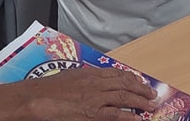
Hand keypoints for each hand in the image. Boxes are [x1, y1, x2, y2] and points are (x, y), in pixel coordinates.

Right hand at [25, 66, 156, 120]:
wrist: (38, 98)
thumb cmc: (48, 89)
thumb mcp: (69, 77)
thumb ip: (84, 79)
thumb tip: (94, 82)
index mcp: (89, 73)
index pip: (117, 73)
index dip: (131, 78)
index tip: (140, 82)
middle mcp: (95, 83)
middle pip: (124, 83)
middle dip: (140, 88)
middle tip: (151, 94)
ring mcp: (95, 98)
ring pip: (124, 96)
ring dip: (139, 100)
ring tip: (150, 105)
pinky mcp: (92, 113)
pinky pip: (115, 114)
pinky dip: (129, 116)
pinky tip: (137, 119)